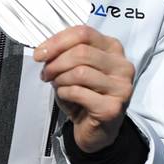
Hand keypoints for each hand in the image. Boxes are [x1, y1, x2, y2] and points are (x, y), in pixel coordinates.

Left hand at [35, 25, 135, 152]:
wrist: (96, 130)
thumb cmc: (85, 96)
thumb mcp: (76, 68)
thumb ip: (66, 54)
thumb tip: (45, 51)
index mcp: (113, 49)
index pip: (84, 33)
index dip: (57, 41)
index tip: (40, 54)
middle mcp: (122, 65)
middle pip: (81, 52)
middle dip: (56, 63)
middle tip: (46, 74)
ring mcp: (121, 87)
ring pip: (80, 72)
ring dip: (60, 80)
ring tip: (57, 86)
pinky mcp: (112, 107)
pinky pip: (78, 92)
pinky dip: (65, 94)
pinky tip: (67, 97)